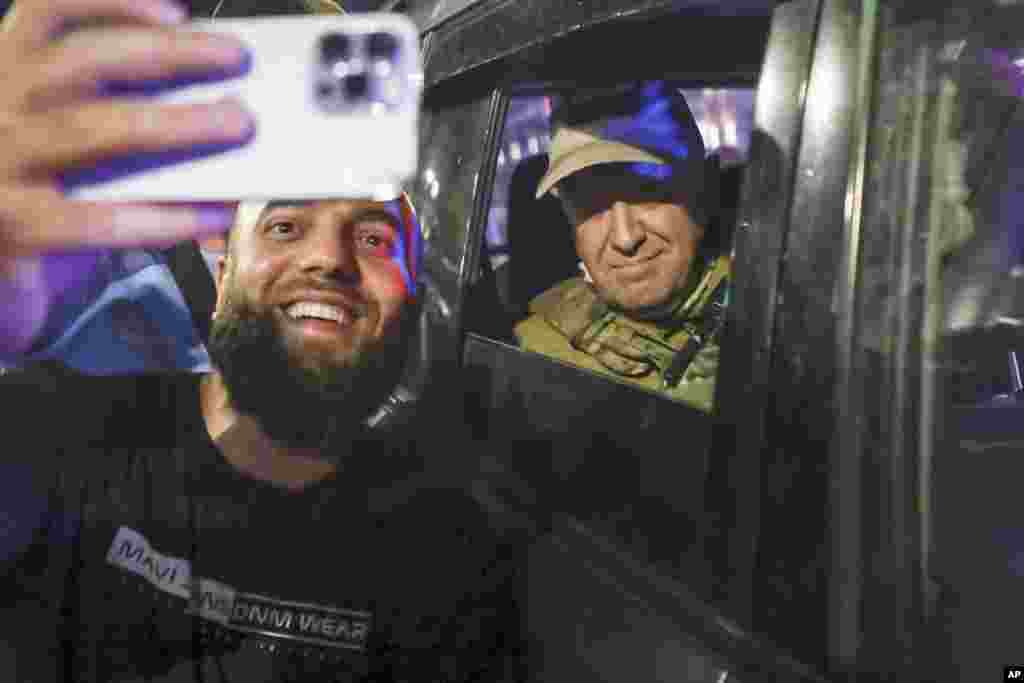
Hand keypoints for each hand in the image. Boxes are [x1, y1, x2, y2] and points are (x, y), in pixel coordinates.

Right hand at [0, 0, 253, 353]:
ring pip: (92, 130)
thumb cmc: (43, 206)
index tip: (176, 12)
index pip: (45, 13)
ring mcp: (1, 168)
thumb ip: (119, 118)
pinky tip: (214, 213)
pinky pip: (100, 219)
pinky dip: (166, 215)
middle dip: (165, 53)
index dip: (109, 4)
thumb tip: (214, 102)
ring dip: (174, 122)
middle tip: (235, 58)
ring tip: (237, 123)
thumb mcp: (71, 151)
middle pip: (79, 62)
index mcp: (8, 78)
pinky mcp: (15, 228)